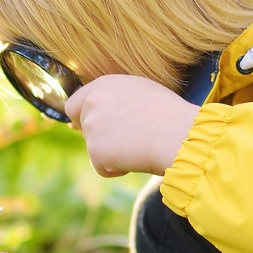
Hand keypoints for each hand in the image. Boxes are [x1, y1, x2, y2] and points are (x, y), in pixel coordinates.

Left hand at [65, 75, 199, 177]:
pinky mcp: (95, 152)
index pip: (75, 103)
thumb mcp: (139, 92)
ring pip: (95, 149)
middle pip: (83, 128)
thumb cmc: (168, 113)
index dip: (81, 117)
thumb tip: (95, 114)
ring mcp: (92, 127)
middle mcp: (92, 103)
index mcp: (103, 85)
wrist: (178, 134)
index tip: (90, 127)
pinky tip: (136, 157)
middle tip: (126, 141)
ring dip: (112, 154)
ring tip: (139, 146)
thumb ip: (114, 99)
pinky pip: (102, 167)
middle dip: (99, 137)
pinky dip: (116, 168)